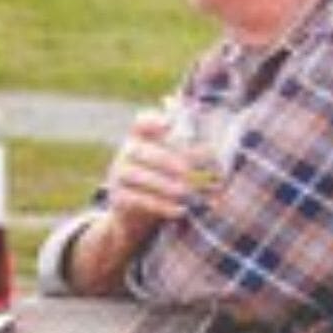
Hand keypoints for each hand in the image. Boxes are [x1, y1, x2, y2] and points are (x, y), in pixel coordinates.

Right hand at [102, 108, 197, 231]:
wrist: (133, 211)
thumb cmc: (159, 179)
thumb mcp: (168, 162)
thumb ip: (186, 154)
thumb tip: (213, 155)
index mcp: (140, 139)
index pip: (140, 124)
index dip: (151, 121)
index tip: (168, 124)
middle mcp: (127, 154)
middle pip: (140, 150)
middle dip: (165, 159)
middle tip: (187, 170)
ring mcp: (119, 175)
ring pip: (137, 175)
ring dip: (164, 184)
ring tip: (185, 191)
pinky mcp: (119, 197)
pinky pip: (137, 199)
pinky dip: (160, 205)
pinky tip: (180, 209)